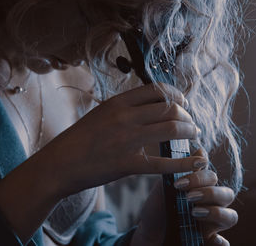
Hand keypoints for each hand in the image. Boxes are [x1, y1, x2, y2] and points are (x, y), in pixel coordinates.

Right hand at [41, 83, 205, 197]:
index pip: (156, 90)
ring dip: (190, 132)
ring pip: (172, 129)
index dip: (176, 95)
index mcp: (118, 102)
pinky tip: (197, 162)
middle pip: (170, 108)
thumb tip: (150, 106)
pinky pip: (164, 163)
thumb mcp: (100, 114)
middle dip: (187, 115)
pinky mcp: (127, 164)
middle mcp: (124, 117)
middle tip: (192, 124)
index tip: (183, 102)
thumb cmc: (79, 140)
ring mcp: (127, 140)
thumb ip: (124, 109)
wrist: (58, 164)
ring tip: (195, 136)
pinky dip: (185, 162)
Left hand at [130, 154, 237, 245]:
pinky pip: (223, 243)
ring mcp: (213, 225)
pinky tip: (213, 240)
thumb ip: (182, 169)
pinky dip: (220, 242)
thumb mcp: (166, 187)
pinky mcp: (209, 242)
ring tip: (194, 212)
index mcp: (203, 189)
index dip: (200, 178)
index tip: (179, 183)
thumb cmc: (159, 207)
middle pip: (226, 195)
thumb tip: (200, 148)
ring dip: (216, 213)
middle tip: (188, 197)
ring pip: (231, 216)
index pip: (212, 178)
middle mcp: (212, 205)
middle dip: (209, 193)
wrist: (149, 233)